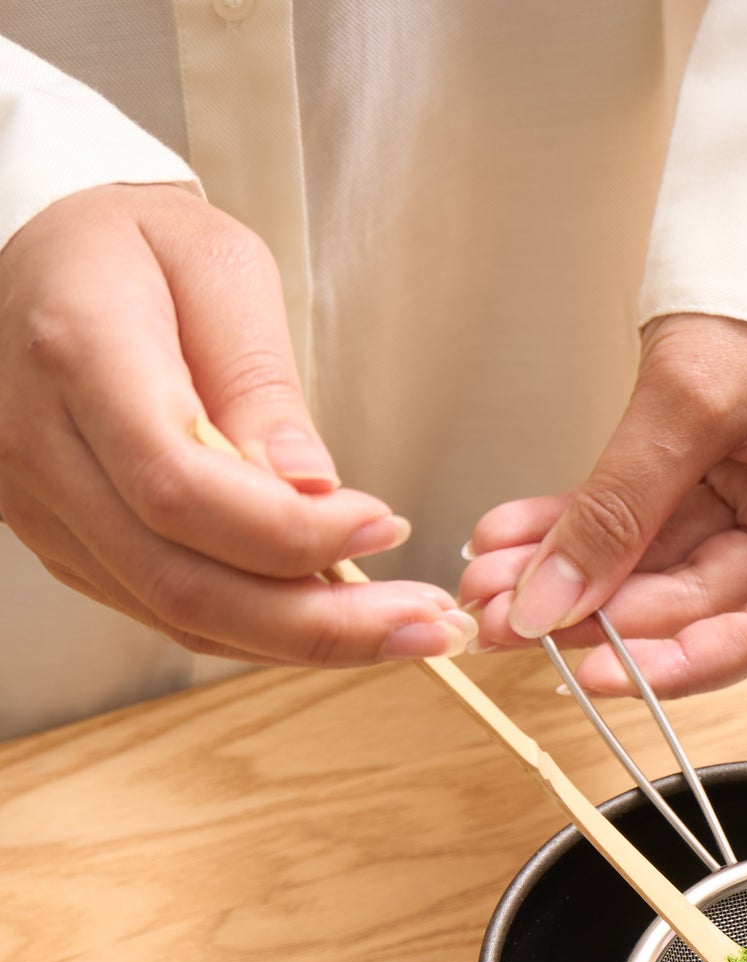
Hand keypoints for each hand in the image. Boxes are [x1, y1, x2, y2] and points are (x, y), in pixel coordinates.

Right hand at [0, 185, 473, 664]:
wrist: (36, 260)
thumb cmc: (129, 249)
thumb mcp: (217, 270)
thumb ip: (261, 382)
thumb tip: (311, 487)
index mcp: (77, 356)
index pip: (181, 487)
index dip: (289, 532)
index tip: (381, 524)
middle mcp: (41, 449)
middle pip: (182, 582)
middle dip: (317, 621)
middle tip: (422, 624)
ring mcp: (44, 509)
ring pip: (178, 616)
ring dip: (301, 639)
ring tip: (402, 630)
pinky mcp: (66, 544)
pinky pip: (169, 613)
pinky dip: (261, 628)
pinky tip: (332, 614)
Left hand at [459, 315, 746, 697]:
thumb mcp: (694, 394)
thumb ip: (619, 507)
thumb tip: (548, 600)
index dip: (682, 662)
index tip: (600, 673)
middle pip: (703, 602)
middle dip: (598, 611)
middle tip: (509, 618)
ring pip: (660, 568)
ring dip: (574, 574)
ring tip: (494, 580)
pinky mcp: (723, 475)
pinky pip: (644, 520)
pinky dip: (580, 530)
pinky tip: (517, 538)